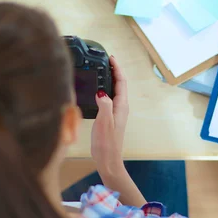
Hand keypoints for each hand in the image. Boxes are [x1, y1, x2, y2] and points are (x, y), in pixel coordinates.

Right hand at [91, 55, 128, 177]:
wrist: (108, 160)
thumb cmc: (106, 143)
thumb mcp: (104, 122)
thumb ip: (105, 105)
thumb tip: (102, 92)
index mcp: (121, 107)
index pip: (121, 82)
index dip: (117, 69)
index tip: (111, 58)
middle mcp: (120, 109)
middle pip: (119, 85)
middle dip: (113, 71)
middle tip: (105, 61)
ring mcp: (116, 114)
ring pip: (114, 92)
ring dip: (109, 80)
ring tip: (101, 71)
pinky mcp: (110, 118)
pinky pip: (108, 99)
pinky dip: (104, 91)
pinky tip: (96, 92)